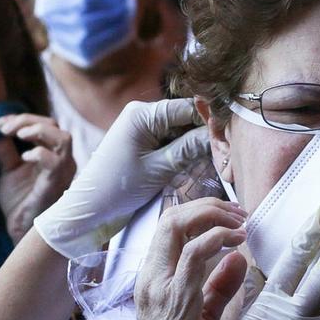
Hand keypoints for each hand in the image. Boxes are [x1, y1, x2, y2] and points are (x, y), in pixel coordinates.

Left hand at [0, 114, 74, 242]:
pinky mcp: (55, 183)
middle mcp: (63, 160)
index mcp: (54, 154)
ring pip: (63, 138)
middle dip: (27, 121)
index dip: (22, 120)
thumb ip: (7, 150)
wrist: (23, 228)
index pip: (46, 125)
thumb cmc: (22, 200)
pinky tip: (23, 157)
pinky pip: (55, 162)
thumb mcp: (10, 170)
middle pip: (54, 126)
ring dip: (38, 131)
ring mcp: (63, 171)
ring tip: (17, 134)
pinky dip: (38, 154)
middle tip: (3, 127)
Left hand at [33, 98, 209, 257]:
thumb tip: (219, 136)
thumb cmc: (117, 189)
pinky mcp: (144, 144)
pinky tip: (194, 167)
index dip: (211, 123)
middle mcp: (143, 115)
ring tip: (213, 164)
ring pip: (182, 132)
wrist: (89, 210)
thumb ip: (190, 149)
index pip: (189, 109)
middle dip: (205, 137)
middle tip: (224, 157)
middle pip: (187, 119)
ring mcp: (143, 129)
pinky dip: (184, 154)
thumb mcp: (159, 169)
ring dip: (196, 148)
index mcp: (142, 114)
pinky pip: (172, 142)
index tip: (230, 141)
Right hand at [109, 198, 247, 319]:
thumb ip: (219, 285)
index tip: (231, 215)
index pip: (169, 226)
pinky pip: (192, 255)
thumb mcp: (203, 314)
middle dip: (208, 206)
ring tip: (240, 223)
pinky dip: (215, 239)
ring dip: (214, 217)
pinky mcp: (176, 300)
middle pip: (171, 218)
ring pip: (177, 227)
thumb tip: (238, 257)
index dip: (200, 211)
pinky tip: (235, 241)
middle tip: (238, 212)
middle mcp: (152, 276)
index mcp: (154, 276)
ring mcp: (160, 286)